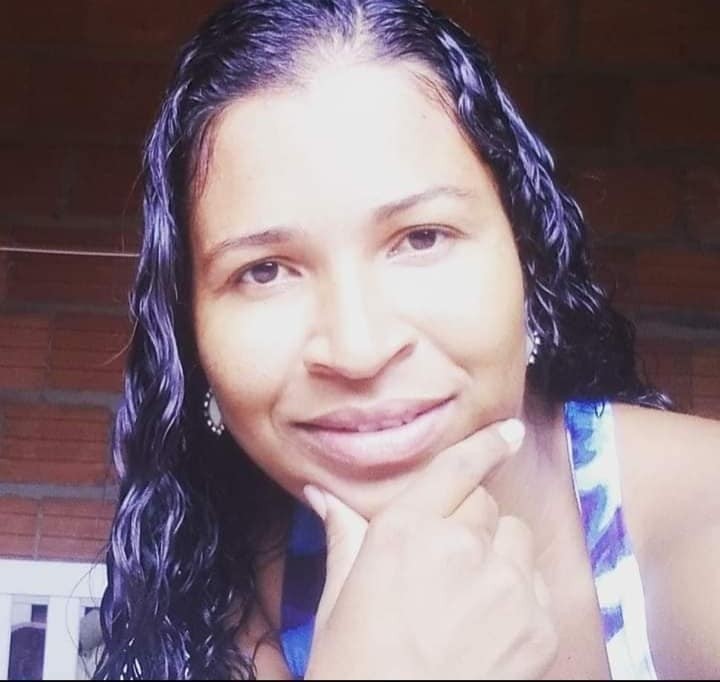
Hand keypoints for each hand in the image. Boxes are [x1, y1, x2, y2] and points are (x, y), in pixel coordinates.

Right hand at [303, 420, 557, 679]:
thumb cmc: (353, 667)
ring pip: (516, 538)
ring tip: (472, 593)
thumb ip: (344, 536)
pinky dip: (518, 592)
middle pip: (485, 505)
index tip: (510, 430)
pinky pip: (535, 582)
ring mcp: (505, 585)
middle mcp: (459, 546)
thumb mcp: (337, 599)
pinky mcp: (538, 625)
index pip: (455, 470)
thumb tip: (321, 494)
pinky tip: (491, 625)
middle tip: (449, 558)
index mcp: (404, 532)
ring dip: (498, 552)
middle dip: (469, 522)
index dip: (485, 444)